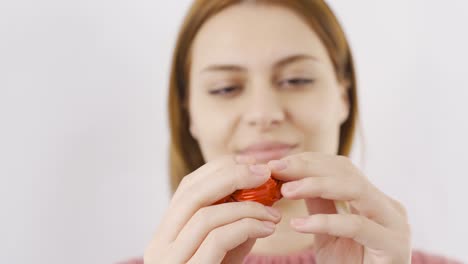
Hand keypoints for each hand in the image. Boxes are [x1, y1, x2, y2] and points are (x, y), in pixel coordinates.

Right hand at [144, 156, 281, 263]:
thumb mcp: (225, 250)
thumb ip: (234, 222)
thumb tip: (258, 190)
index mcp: (166, 232)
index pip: (188, 186)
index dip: (220, 169)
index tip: (253, 165)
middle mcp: (160, 243)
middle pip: (193, 192)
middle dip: (233, 176)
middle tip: (266, 173)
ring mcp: (169, 260)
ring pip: (205, 213)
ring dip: (247, 206)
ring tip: (273, 211)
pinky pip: (217, 237)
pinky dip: (247, 225)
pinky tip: (269, 227)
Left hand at [268, 152, 410, 263]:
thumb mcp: (327, 232)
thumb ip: (318, 204)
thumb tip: (291, 177)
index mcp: (374, 199)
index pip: (340, 167)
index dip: (308, 162)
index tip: (277, 164)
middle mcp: (388, 206)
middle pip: (347, 172)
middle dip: (307, 168)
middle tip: (275, 169)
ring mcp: (394, 224)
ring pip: (355, 189)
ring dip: (315, 185)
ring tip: (286, 191)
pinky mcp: (394, 246)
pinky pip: (356, 226)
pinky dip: (324, 222)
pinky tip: (298, 225)